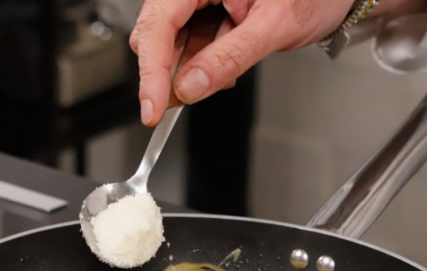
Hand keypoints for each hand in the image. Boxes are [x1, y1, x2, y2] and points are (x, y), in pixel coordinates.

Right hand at [130, 0, 352, 125]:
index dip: (152, 69)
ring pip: (170, 39)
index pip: (159, 22)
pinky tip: (224, 64)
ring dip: (188, 67)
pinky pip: (189, 40)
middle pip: (156, 31)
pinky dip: (201, 61)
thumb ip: (228, 57)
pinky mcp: (205, 9)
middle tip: (181, 101)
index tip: (152, 106)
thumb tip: (189, 88)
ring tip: (225, 72)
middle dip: (168, 70)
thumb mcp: (274, 27)